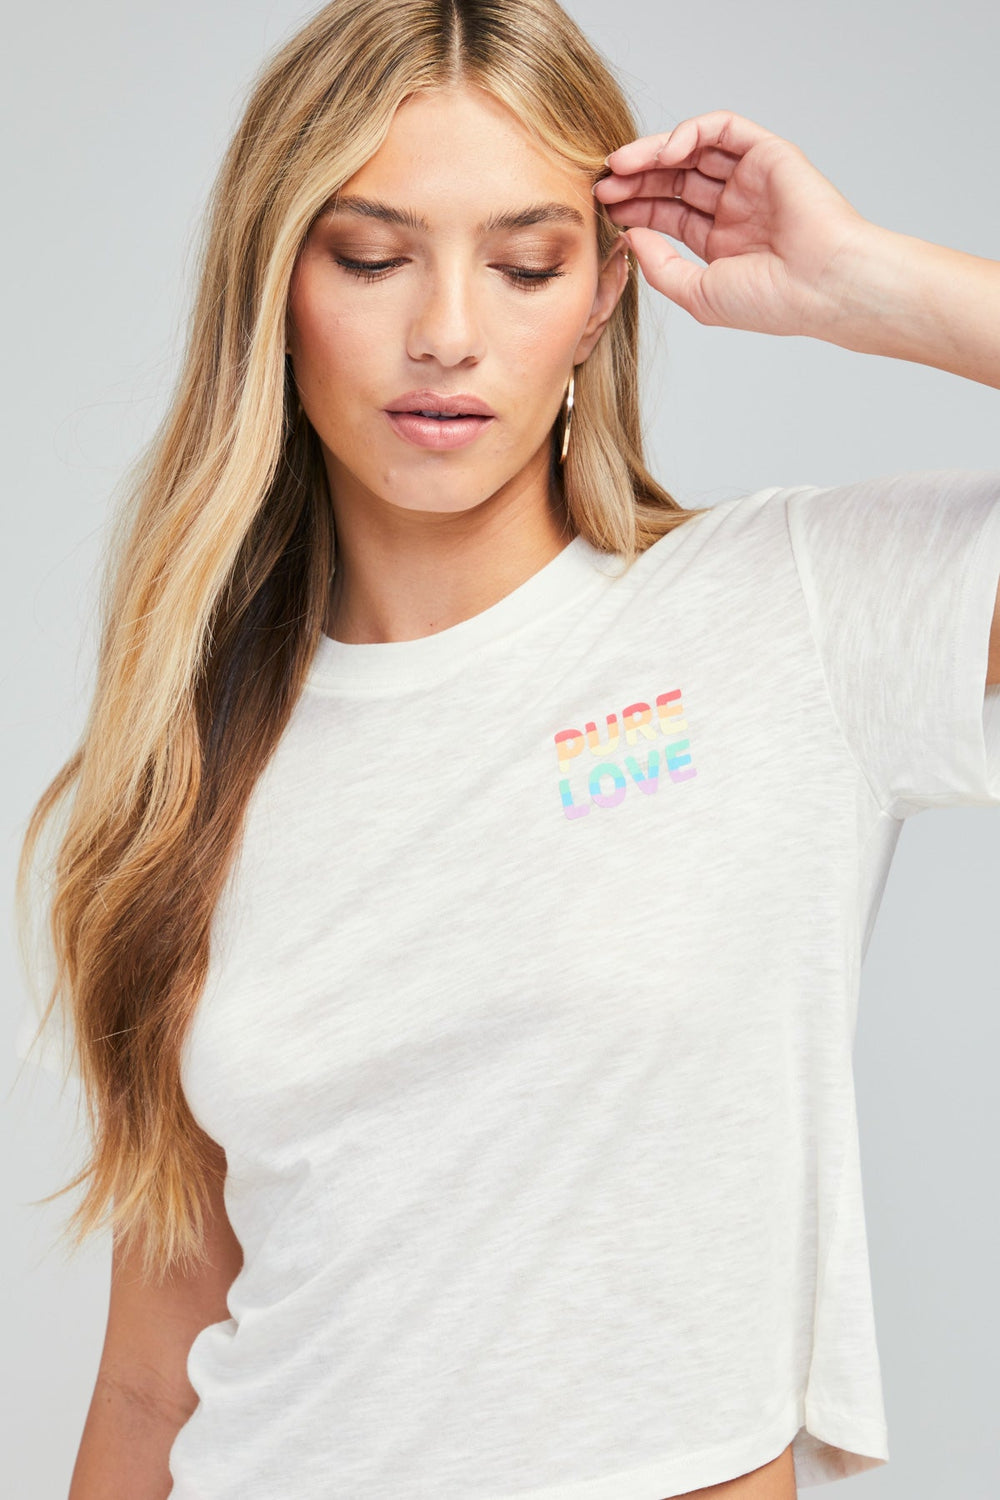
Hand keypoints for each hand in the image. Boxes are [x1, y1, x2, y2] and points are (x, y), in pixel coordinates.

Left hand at [595, 110, 874, 338]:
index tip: (604, 208)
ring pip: (693, 151)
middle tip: (603, 183)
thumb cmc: (770, 302)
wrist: (822, 286)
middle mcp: (735, 207)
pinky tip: (665, 151)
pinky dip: (691, 131)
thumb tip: (630, 234)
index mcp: (721, 242)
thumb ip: (659, 265)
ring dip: (653, 153)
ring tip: (620, 165)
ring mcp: (751, 180)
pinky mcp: (769, 154)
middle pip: (674, 180)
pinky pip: (723, 129)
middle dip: (636, 179)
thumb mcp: (697, 293)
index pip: (667, 213)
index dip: (634, 207)